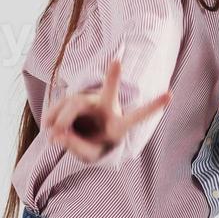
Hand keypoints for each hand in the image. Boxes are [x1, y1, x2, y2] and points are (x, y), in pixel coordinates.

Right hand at [41, 58, 170, 162]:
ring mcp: (90, 100)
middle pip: (108, 92)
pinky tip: (47, 126)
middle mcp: (107, 107)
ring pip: (74, 103)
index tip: (170, 95)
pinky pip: (61, 104)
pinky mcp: (75, 99)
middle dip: (113, 77)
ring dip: (60, 119)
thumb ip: (76, 146)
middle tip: (117, 62)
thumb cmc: (94, 146)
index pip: (137, 116)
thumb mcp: (88, 155)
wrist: (83, 137)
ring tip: (51, 137)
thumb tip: (59, 133)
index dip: (152, 107)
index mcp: (119, 125)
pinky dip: (52, 116)